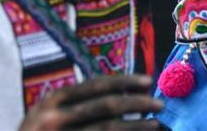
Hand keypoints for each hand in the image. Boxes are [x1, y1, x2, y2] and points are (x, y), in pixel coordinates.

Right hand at [18, 74, 162, 130]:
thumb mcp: (47, 114)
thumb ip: (77, 103)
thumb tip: (125, 92)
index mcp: (52, 100)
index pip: (96, 85)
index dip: (125, 82)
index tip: (148, 81)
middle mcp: (54, 119)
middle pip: (107, 107)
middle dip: (137, 104)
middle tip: (158, 104)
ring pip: (109, 130)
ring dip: (136, 126)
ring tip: (155, 124)